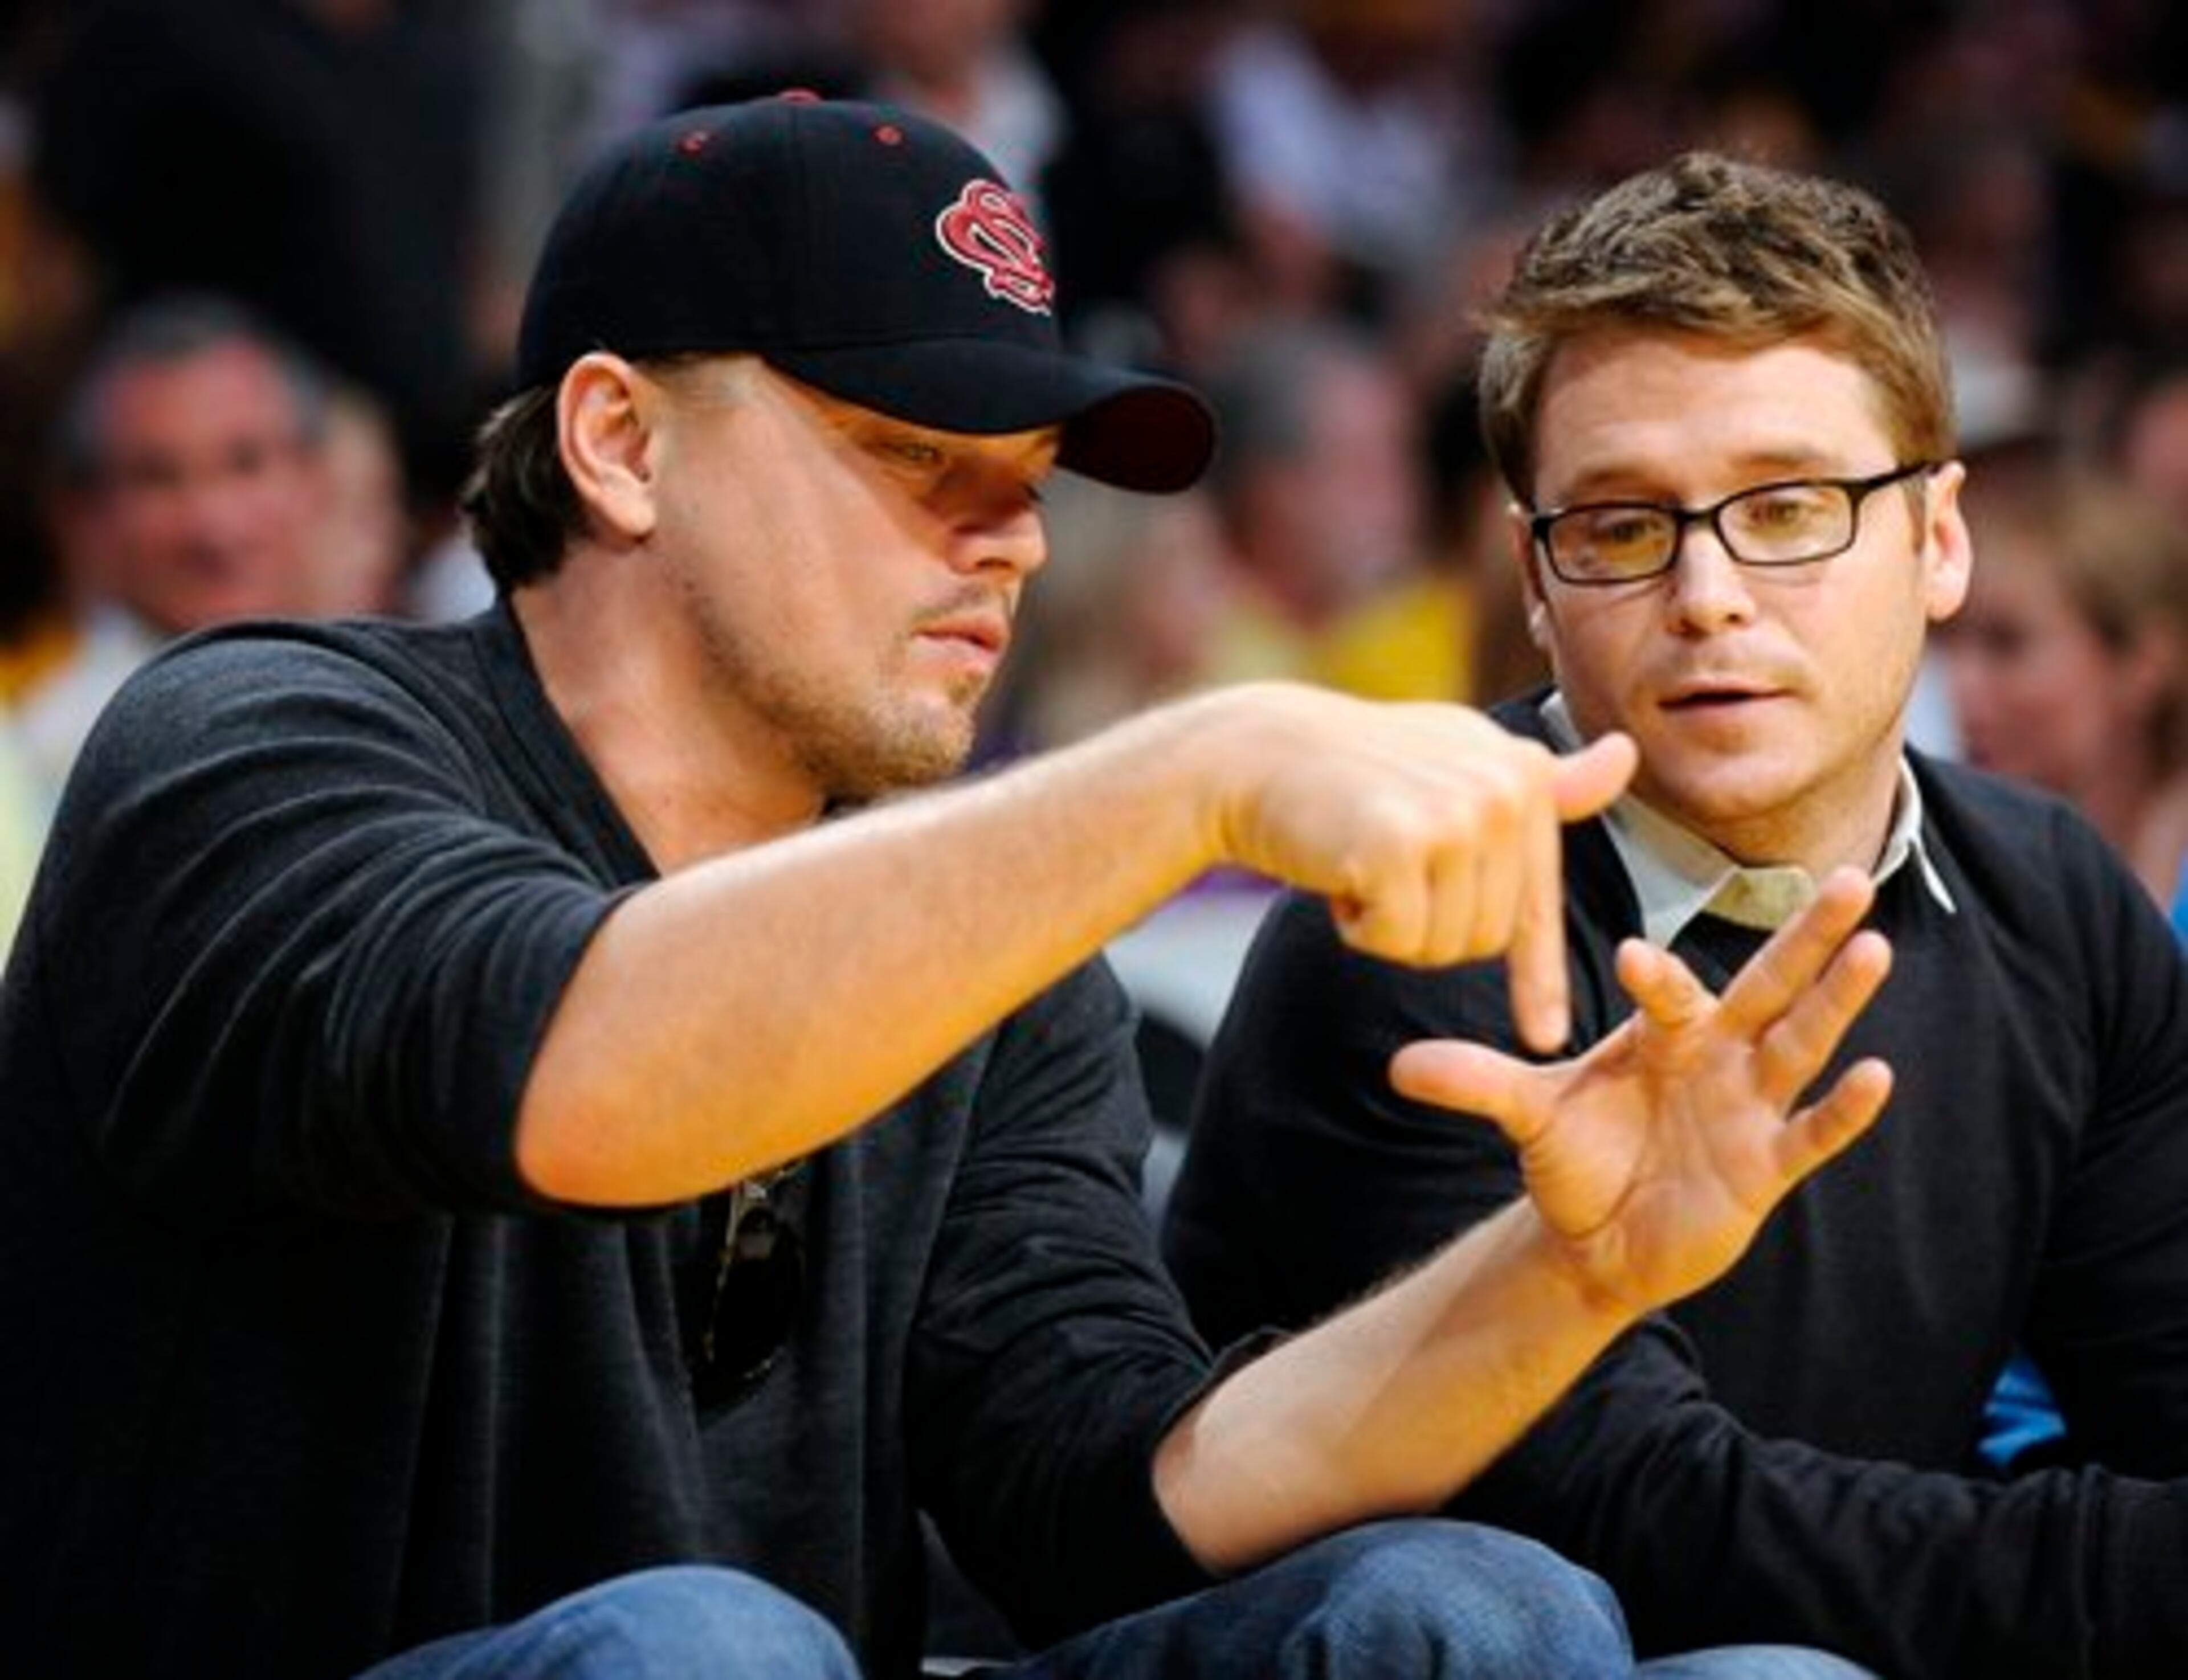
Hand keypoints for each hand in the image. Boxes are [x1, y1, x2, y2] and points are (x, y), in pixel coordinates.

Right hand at [1206, 686, 1635, 1050]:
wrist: (1252, 754)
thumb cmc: (1354, 770)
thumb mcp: (1457, 761)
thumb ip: (1545, 782)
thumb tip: (1628, 756)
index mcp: (1521, 772)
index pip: (1537, 900)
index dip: (1538, 976)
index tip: (1546, 1036)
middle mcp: (1502, 787)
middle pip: (1486, 936)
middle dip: (1427, 925)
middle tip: (1382, 870)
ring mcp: (1454, 815)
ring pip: (1445, 946)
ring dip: (1393, 928)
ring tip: (1360, 862)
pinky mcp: (1400, 844)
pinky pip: (1397, 942)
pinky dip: (1360, 928)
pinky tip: (1336, 871)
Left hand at [1387, 867, 1892, 1315]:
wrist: (1594, 1238)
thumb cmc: (1575, 1157)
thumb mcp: (1526, 1115)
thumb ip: (1475, 1082)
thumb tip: (1400, 1066)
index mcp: (1662, 1032)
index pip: (1669, 989)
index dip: (1655, 975)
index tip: (1629, 958)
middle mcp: (1717, 1057)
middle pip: (1769, 987)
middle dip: (1808, 938)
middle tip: (1849, 878)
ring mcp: (1748, 1108)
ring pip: (1802, 1043)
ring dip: (1838, 1000)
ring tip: (1874, 948)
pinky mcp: (1766, 1168)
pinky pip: (1812, 1132)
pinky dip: (1843, 1108)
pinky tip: (1878, 1075)